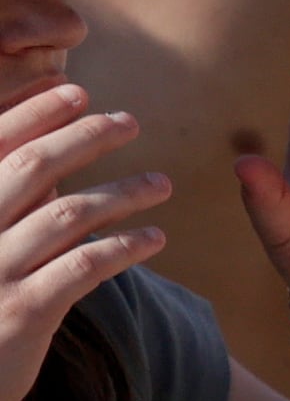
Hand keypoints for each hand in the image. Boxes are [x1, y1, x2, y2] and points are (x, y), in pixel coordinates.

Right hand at [0, 82, 169, 400]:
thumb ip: (12, 204)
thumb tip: (50, 154)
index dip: (32, 113)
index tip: (74, 88)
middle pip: (30, 169)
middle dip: (82, 136)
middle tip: (129, 120)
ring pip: (66, 216)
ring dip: (121, 192)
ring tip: (163, 183)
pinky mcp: (24, 313)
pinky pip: (84, 268)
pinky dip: (124, 247)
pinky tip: (155, 237)